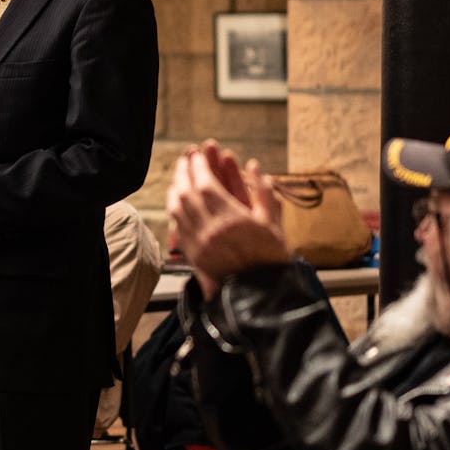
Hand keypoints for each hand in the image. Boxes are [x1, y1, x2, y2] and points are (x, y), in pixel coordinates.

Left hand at [167, 141, 288, 298]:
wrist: (260, 295)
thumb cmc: (271, 258)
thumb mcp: (274, 223)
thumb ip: (264, 192)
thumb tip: (254, 166)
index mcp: (230, 220)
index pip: (205, 185)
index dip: (199, 167)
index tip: (197, 154)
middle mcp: (209, 231)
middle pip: (186, 194)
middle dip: (184, 173)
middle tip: (185, 159)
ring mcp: (197, 244)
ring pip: (177, 210)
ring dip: (176, 189)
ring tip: (180, 177)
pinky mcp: (192, 255)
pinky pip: (177, 227)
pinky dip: (175, 210)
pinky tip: (178, 202)